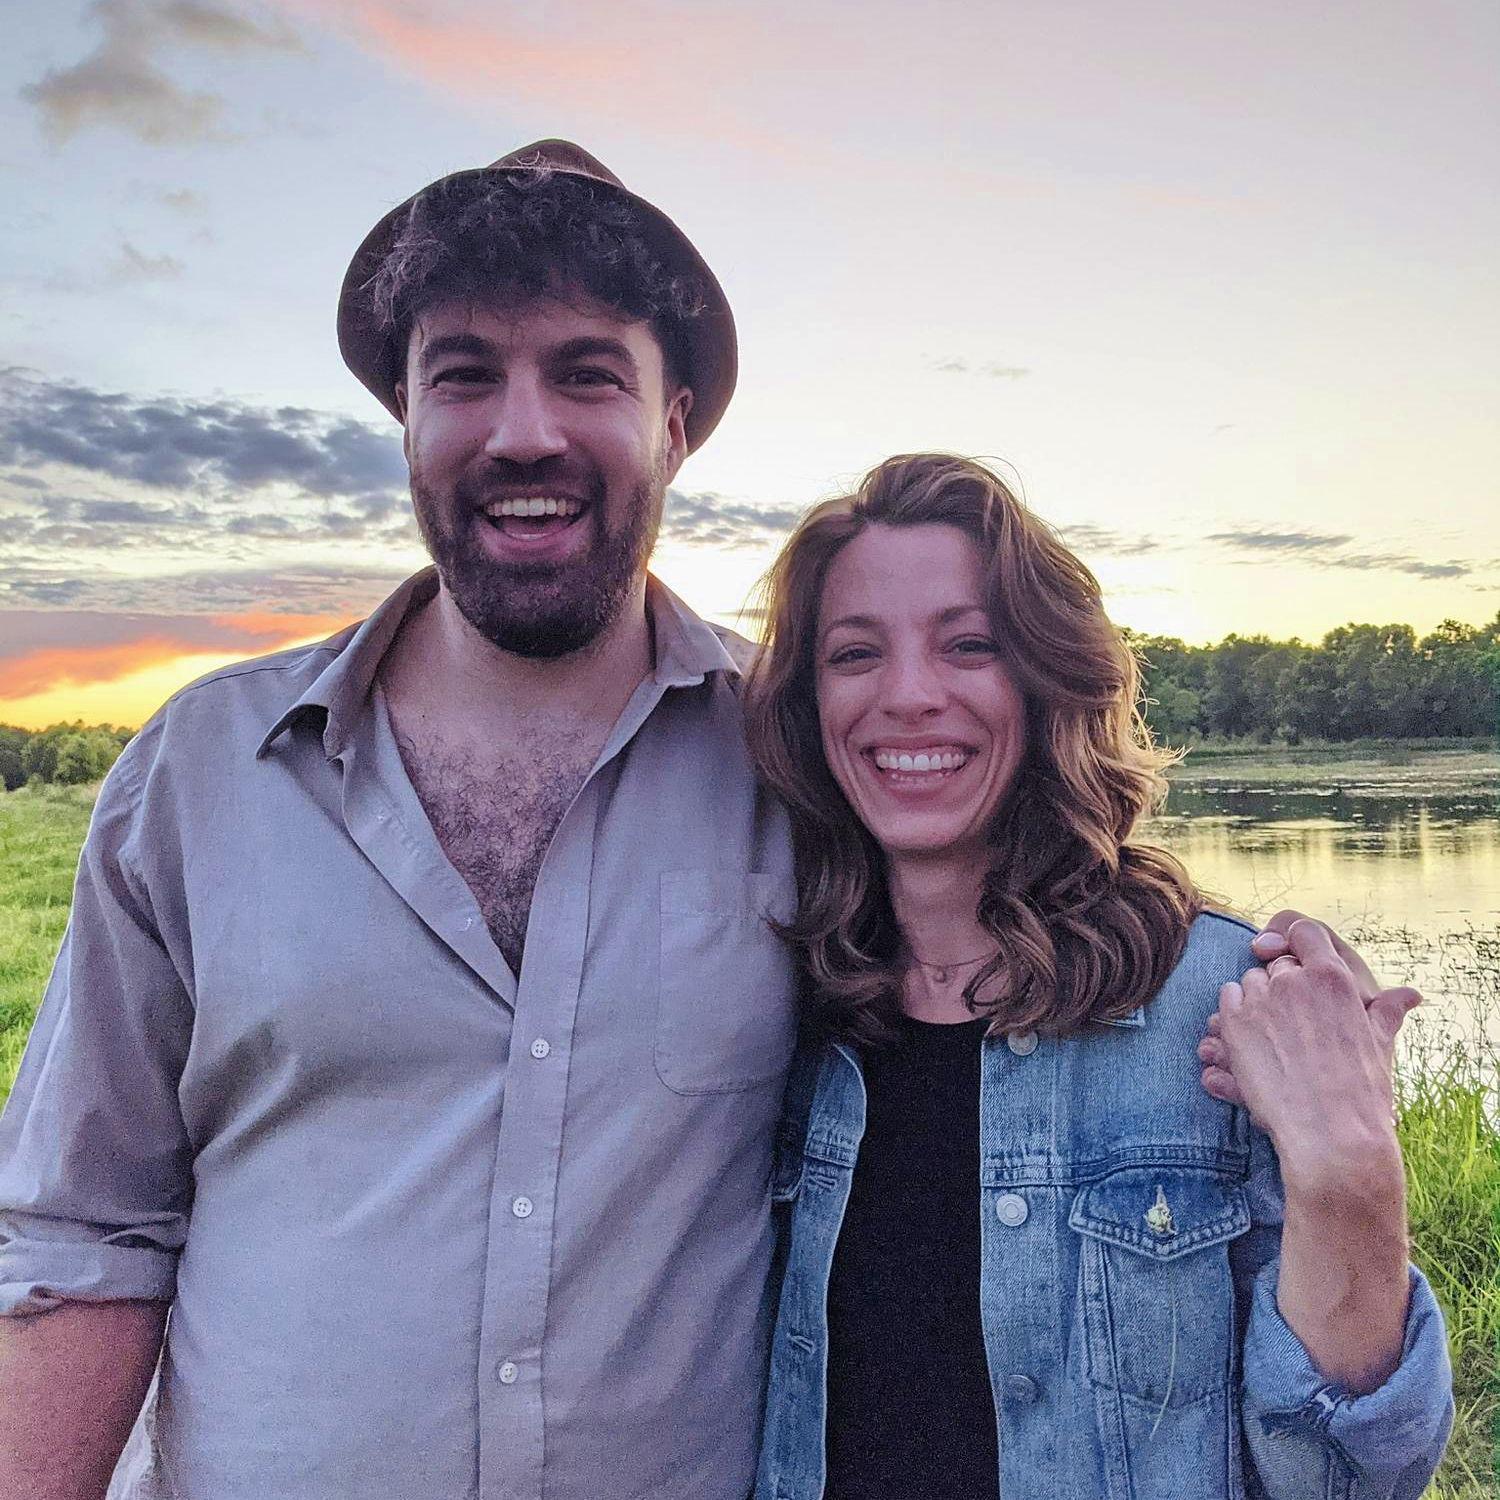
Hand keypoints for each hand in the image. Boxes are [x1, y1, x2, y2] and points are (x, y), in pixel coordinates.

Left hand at [1202, 921, 1417, 1187]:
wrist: (1330, 1133)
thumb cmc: (1362, 1090)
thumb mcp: (1378, 1044)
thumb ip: (1386, 1012)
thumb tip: (1410, 994)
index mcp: (1334, 978)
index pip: (1305, 932)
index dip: (1299, 945)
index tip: (1298, 965)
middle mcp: (1294, 981)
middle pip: (1276, 965)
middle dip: (1282, 987)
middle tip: (1294, 1023)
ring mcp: (1261, 999)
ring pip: (1248, 982)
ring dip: (1256, 1002)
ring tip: (1273, 1039)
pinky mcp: (1233, 1021)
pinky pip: (1225, 1002)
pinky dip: (1233, 1017)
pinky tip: (1249, 1042)